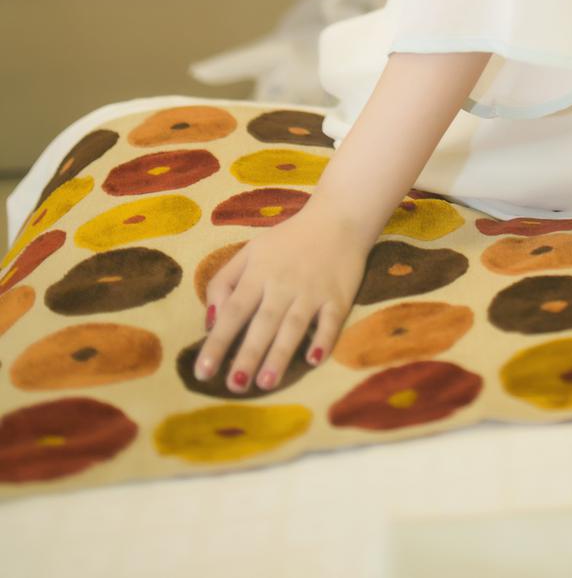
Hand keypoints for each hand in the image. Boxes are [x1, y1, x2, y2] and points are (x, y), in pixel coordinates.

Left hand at [195, 200, 369, 392]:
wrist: (338, 217)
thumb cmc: (288, 239)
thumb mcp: (250, 251)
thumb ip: (224, 282)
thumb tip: (209, 321)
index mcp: (258, 273)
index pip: (233, 311)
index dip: (217, 342)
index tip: (202, 372)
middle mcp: (283, 284)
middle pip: (262, 323)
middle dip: (248, 355)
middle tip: (234, 386)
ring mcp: (312, 291)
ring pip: (293, 326)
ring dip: (280, 354)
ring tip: (266, 382)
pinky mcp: (339, 296)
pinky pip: (331, 321)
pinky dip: (323, 339)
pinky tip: (313, 359)